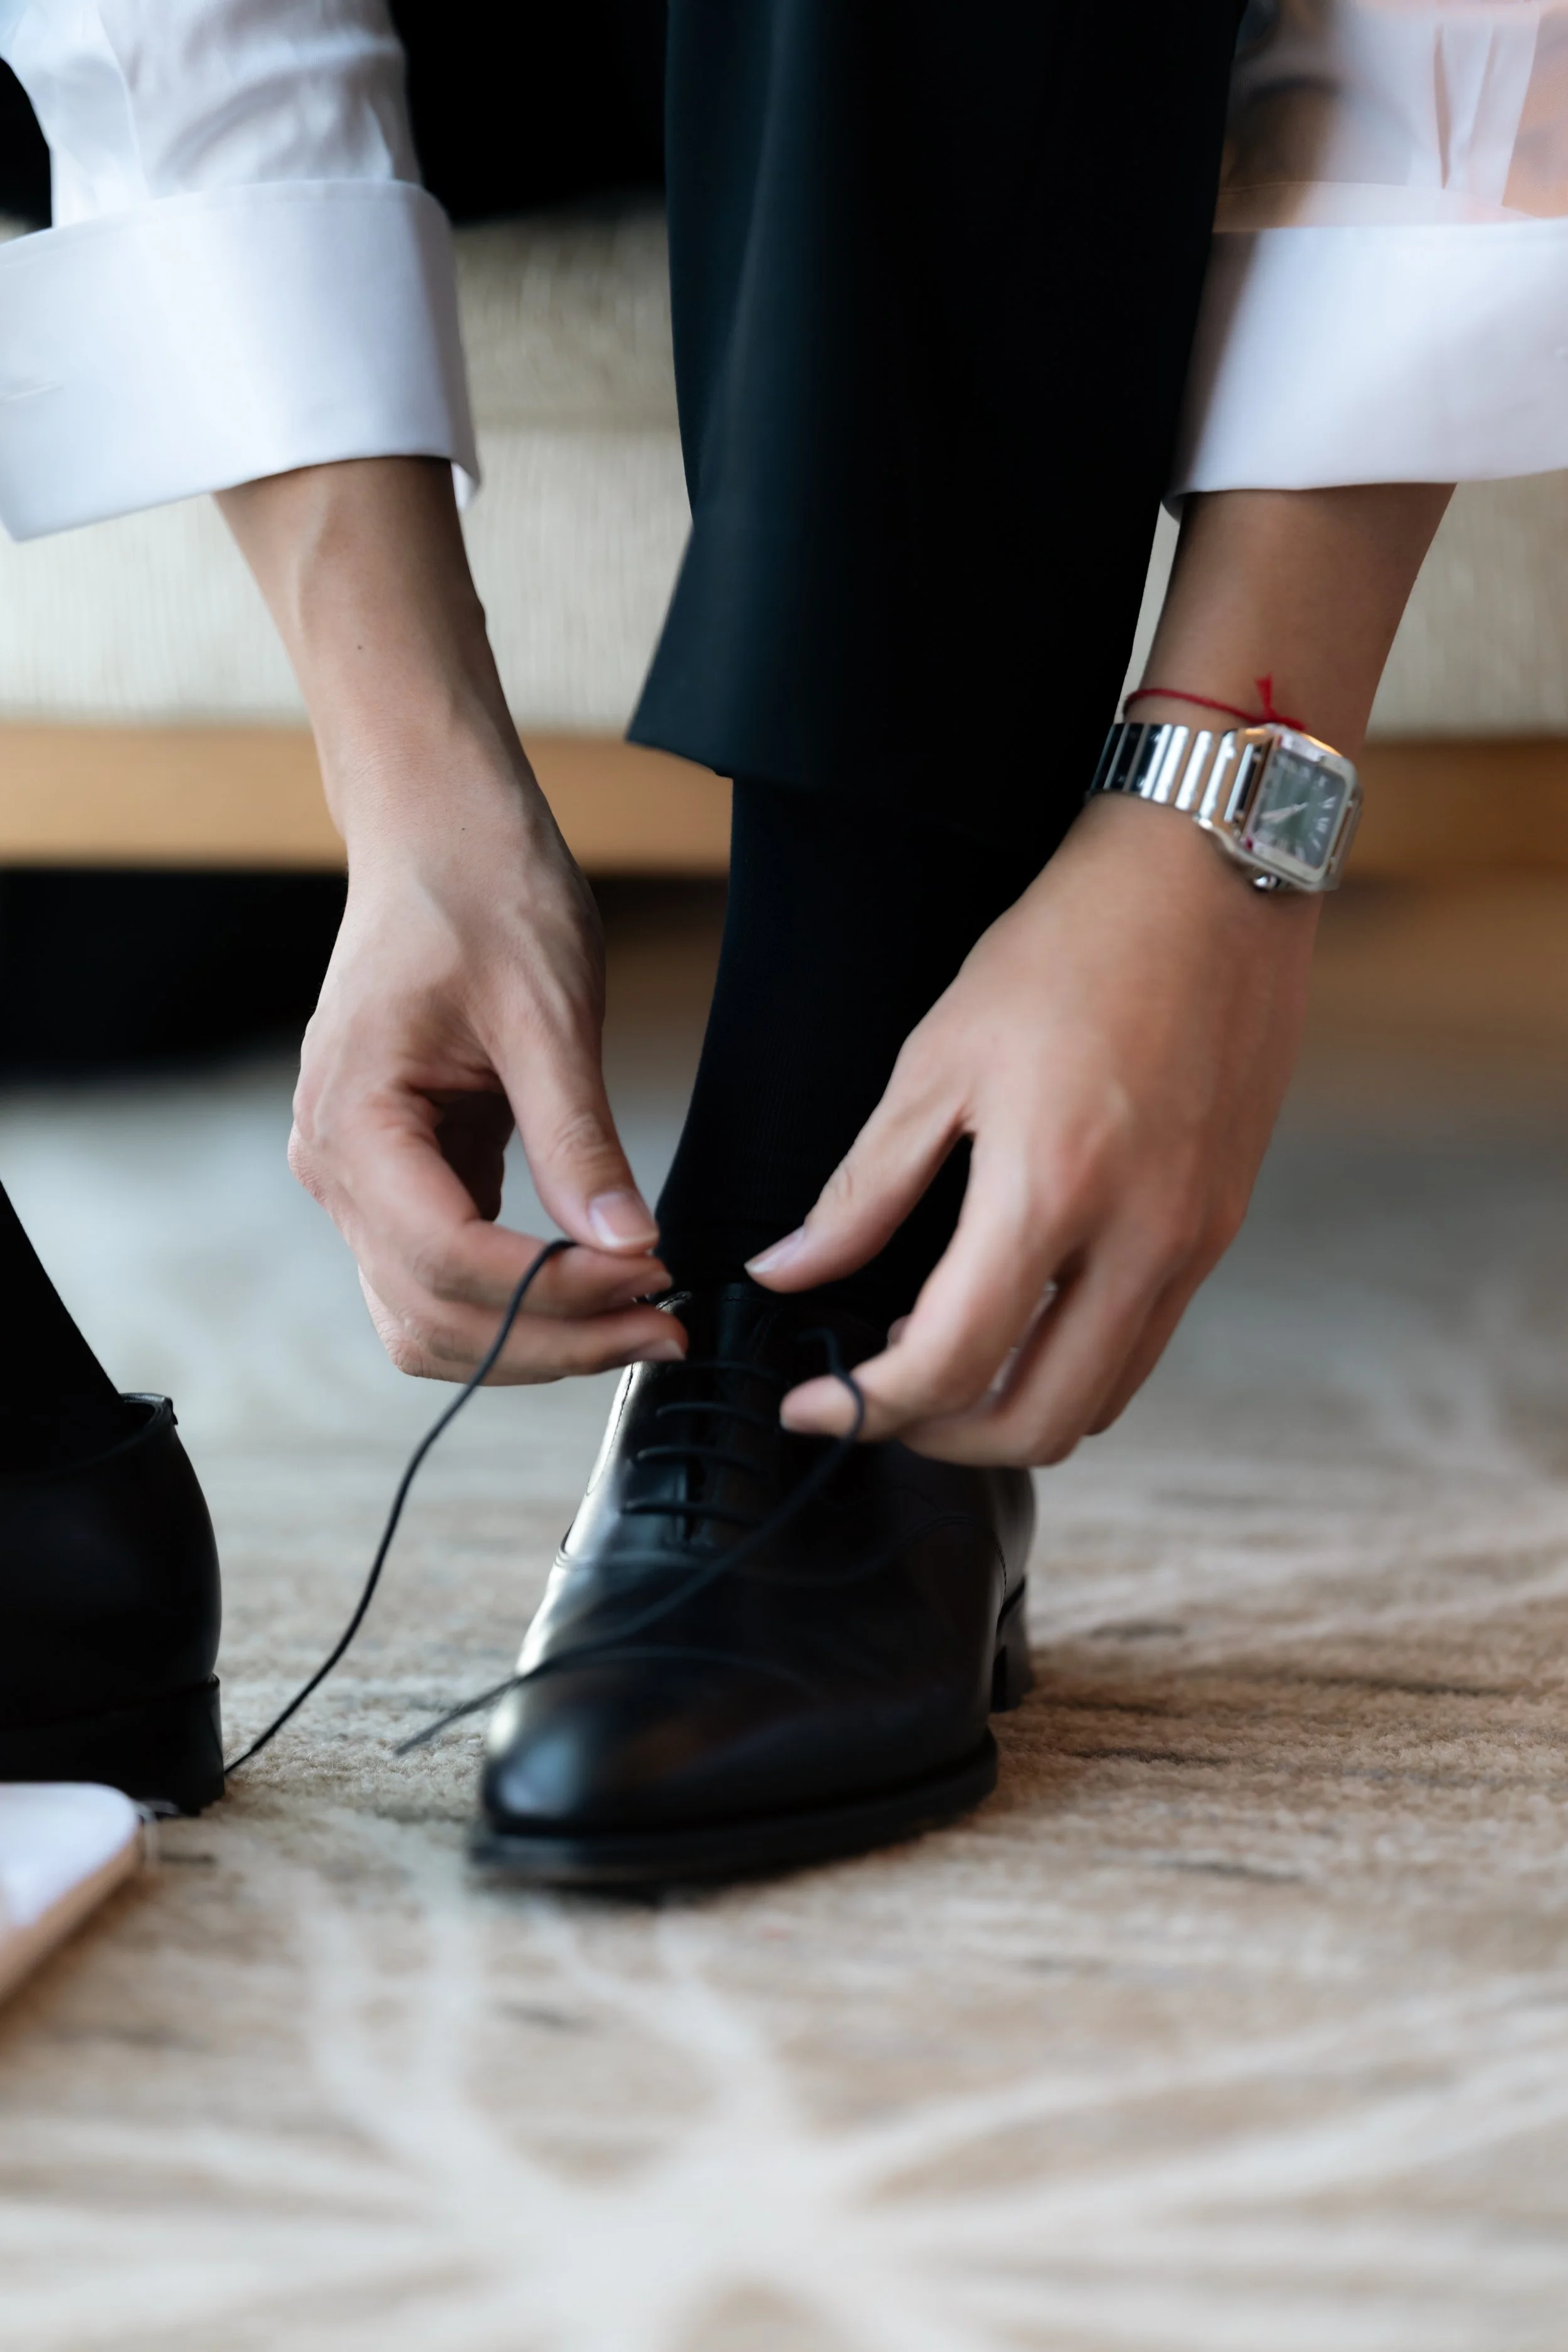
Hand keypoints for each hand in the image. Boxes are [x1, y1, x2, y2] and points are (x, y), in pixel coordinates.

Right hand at [216, 457, 682, 1384]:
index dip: (555, 1294)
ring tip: (642, 1319)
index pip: (445, 1260)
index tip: (653, 1283)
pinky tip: (602, 1281)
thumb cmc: (482, 893)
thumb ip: (580, 1137)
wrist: (438, 834)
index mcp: (355, 1121)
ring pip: (432, 1317)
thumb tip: (632, 1243)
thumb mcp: (547, 1011)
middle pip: (434, 1315)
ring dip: (534, 1338)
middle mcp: (335, 1166)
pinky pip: (447, 1275)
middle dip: (553, 1338)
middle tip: (666, 1327)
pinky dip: (520, 1301)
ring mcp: (361, 1179)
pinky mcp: (401, 1177)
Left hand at [748, 794, 1317, 1462]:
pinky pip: (1143, 1344)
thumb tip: (787, 1273)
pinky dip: (1073, 1365)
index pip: (951, 1363)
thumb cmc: (1070, 947)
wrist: (1212, 876)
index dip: (866, 1407)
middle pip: (1039, 1420)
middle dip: (942, 1438)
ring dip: (1013, 1411)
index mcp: (1053, 1190)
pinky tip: (1018, 1315)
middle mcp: (1141, 1237)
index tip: (811, 1406)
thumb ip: (864, 1188)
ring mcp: (1194, 1239)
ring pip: (1102, 1400)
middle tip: (876, 1402)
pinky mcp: (1221, 1224)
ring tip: (942, 1366)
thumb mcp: (939, 1057)